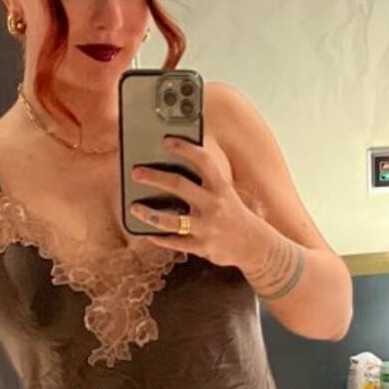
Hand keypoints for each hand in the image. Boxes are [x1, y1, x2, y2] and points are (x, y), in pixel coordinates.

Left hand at [129, 131, 255, 267]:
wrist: (255, 245)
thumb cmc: (233, 214)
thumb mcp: (225, 193)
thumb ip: (205, 182)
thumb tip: (172, 168)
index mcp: (221, 187)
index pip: (203, 161)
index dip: (185, 148)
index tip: (166, 140)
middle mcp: (214, 204)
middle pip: (180, 185)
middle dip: (154, 177)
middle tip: (136, 172)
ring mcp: (208, 227)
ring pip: (172, 220)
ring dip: (149, 213)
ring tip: (134, 207)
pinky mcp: (202, 247)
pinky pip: (175, 243)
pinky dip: (158, 238)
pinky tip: (147, 233)